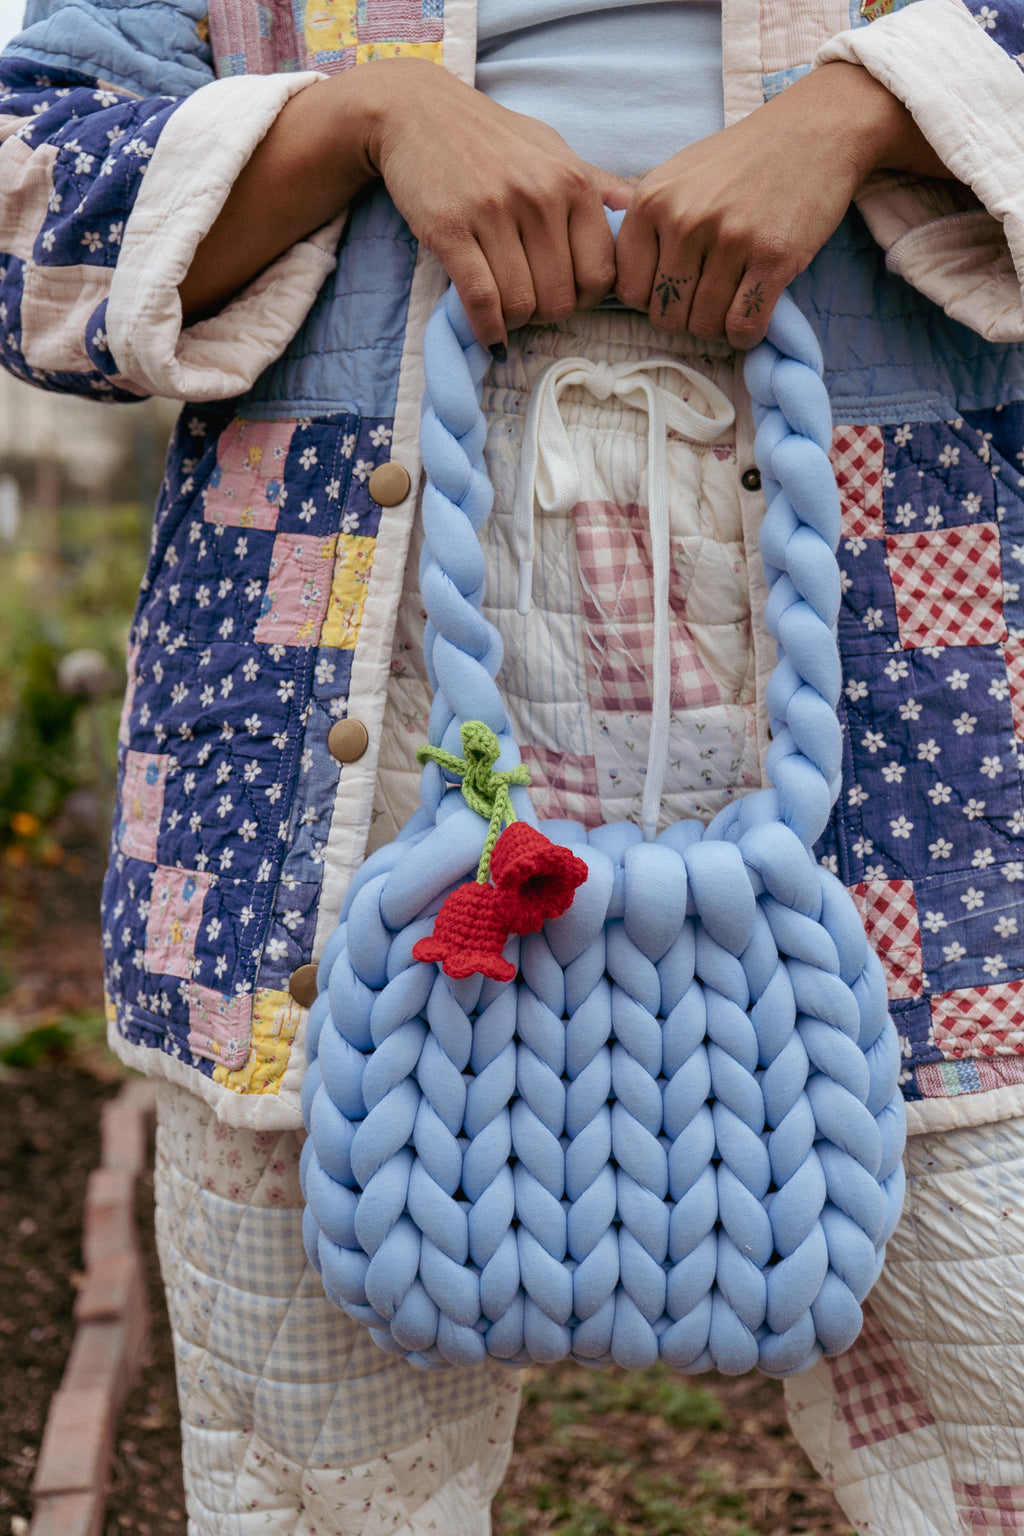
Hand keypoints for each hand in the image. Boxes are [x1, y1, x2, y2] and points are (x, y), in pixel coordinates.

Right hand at [181, 61, 628, 342]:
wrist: (414, 112)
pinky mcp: (449, 230)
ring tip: (507, 313)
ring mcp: (492, 213)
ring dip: (515, 322)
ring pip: (521, 304)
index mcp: (572, 181)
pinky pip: (480, 300)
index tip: (567, 296)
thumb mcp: (551, 148)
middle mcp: (538, 196)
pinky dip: (487, 329)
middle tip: (532, 306)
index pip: (600, 273)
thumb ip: (595, 182)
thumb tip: (637, 208)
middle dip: (548, 314)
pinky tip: (489, 335)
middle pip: (561, 298)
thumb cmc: (490, 137)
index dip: (587, 299)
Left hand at [614, 62, 949, 347]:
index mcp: (651, 201)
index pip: (628, 290)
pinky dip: (746, 335)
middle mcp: (684, 220)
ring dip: (718, 328)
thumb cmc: (741, 161)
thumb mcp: (677, 176)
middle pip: (665, 316)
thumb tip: (624, 286)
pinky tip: (752, 320)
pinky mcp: (773, 256)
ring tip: (731, 305)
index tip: (675, 291)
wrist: (813, 131)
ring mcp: (729, 239)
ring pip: (704, 326)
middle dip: (686, 319)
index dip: (652, 301)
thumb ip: (648, 224)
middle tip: (708, 300)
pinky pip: (744, 325)